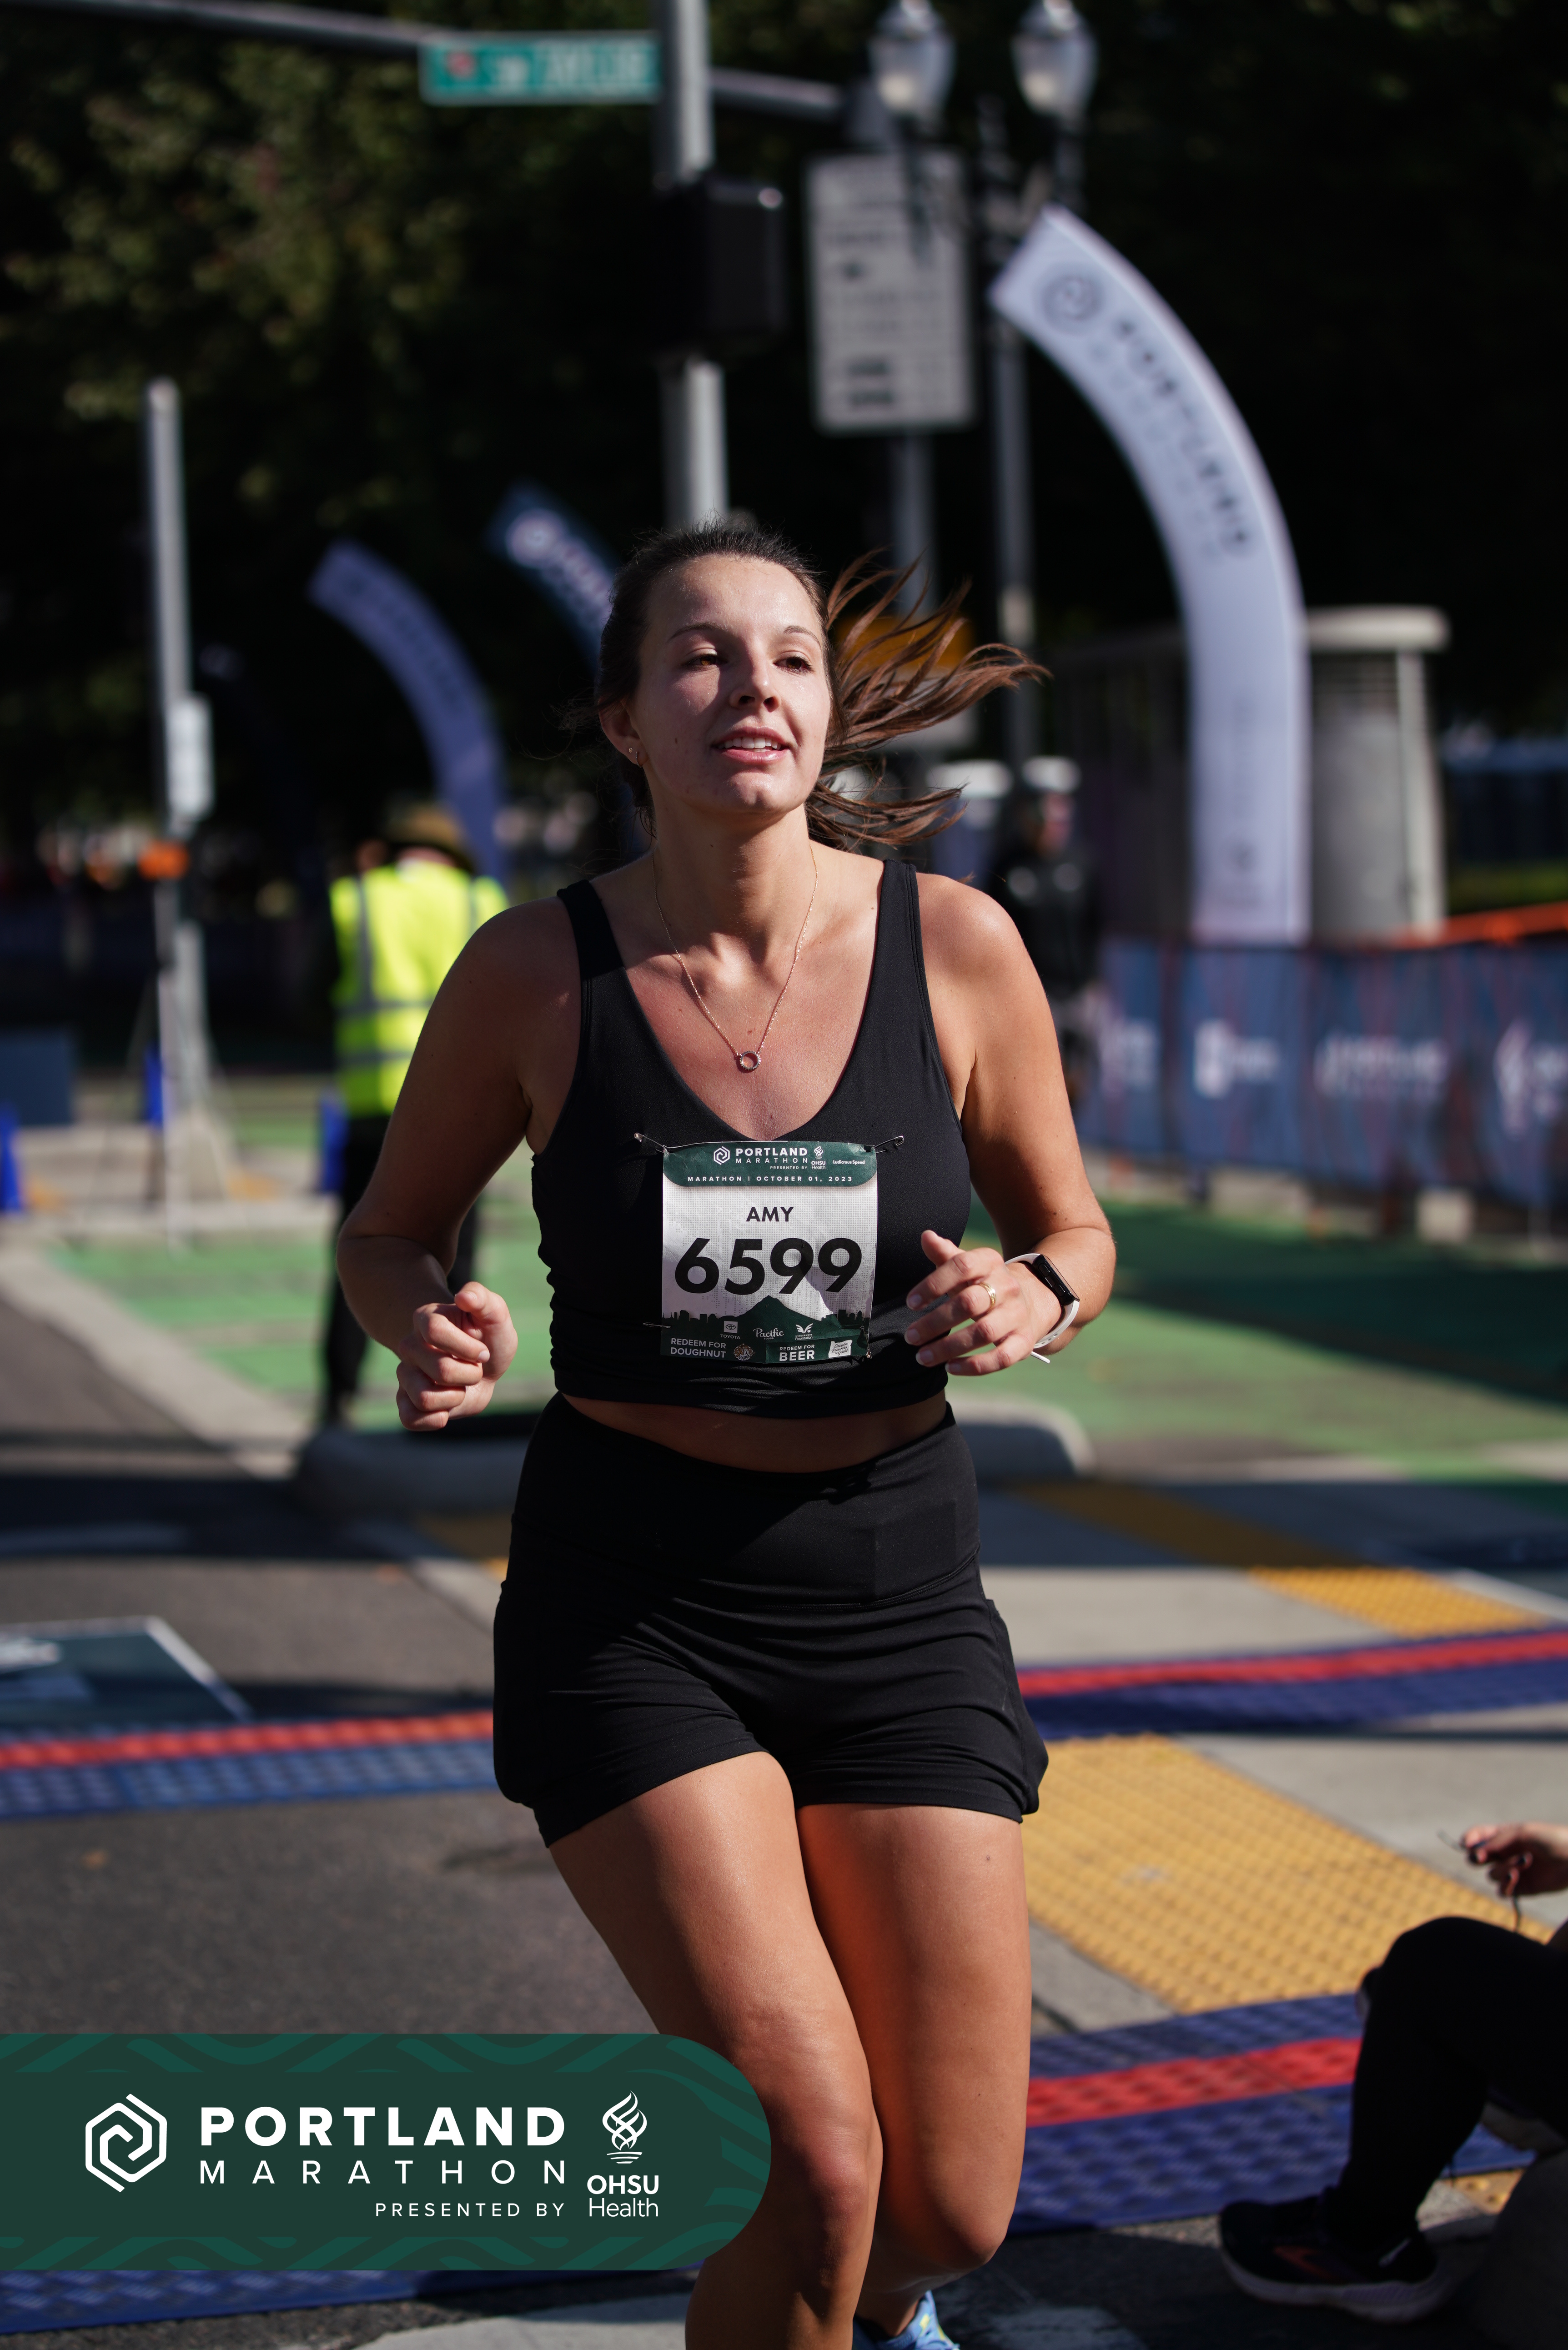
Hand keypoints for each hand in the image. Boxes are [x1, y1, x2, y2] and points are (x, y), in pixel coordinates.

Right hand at [395, 1281, 516, 1430]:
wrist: (485, 1368)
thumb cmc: (488, 1338)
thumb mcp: (495, 1315)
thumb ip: (482, 1298)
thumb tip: (463, 1297)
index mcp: (425, 1319)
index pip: (434, 1331)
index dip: (466, 1347)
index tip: (483, 1351)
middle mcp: (409, 1347)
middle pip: (438, 1369)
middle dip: (469, 1374)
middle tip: (474, 1368)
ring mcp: (405, 1375)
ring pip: (424, 1397)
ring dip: (456, 1396)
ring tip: (460, 1386)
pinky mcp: (406, 1401)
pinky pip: (409, 1418)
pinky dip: (434, 1420)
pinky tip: (446, 1411)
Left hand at [902, 1231, 1060, 1375]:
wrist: (1032, 1301)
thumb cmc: (985, 1284)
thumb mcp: (968, 1267)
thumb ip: (945, 1255)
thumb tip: (926, 1236)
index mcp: (989, 1262)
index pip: (961, 1266)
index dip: (933, 1284)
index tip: (910, 1303)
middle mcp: (1007, 1286)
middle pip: (970, 1303)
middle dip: (936, 1322)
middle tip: (910, 1337)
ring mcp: (1017, 1315)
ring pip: (984, 1333)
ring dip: (949, 1347)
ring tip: (922, 1357)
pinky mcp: (1024, 1341)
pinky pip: (1002, 1357)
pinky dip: (975, 1366)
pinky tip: (951, 1368)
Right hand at [1463, 1822, 1567, 1899]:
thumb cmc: (1552, 1839)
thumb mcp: (1523, 1833)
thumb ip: (1498, 1841)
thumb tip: (1475, 1852)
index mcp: (1504, 1835)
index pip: (1478, 1836)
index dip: (1469, 1839)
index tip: (1467, 1844)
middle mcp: (1505, 1854)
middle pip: (1476, 1858)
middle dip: (1477, 1858)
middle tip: (1483, 1857)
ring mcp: (1513, 1871)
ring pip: (1491, 1875)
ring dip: (1503, 1868)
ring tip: (1525, 1862)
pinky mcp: (1521, 1888)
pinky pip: (1502, 1891)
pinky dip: (1506, 1885)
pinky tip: (1517, 1877)